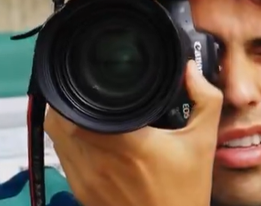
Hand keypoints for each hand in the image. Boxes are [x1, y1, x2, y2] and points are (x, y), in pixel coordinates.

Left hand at [45, 61, 222, 205]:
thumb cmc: (185, 190)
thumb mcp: (203, 142)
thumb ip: (204, 100)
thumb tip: (189, 69)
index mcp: (126, 142)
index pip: (82, 106)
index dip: (82, 87)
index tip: (95, 78)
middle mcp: (98, 159)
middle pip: (61, 118)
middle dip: (72, 99)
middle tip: (90, 90)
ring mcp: (84, 177)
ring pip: (56, 136)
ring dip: (66, 119)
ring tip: (86, 109)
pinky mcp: (80, 191)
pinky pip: (61, 156)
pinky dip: (67, 141)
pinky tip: (86, 136)